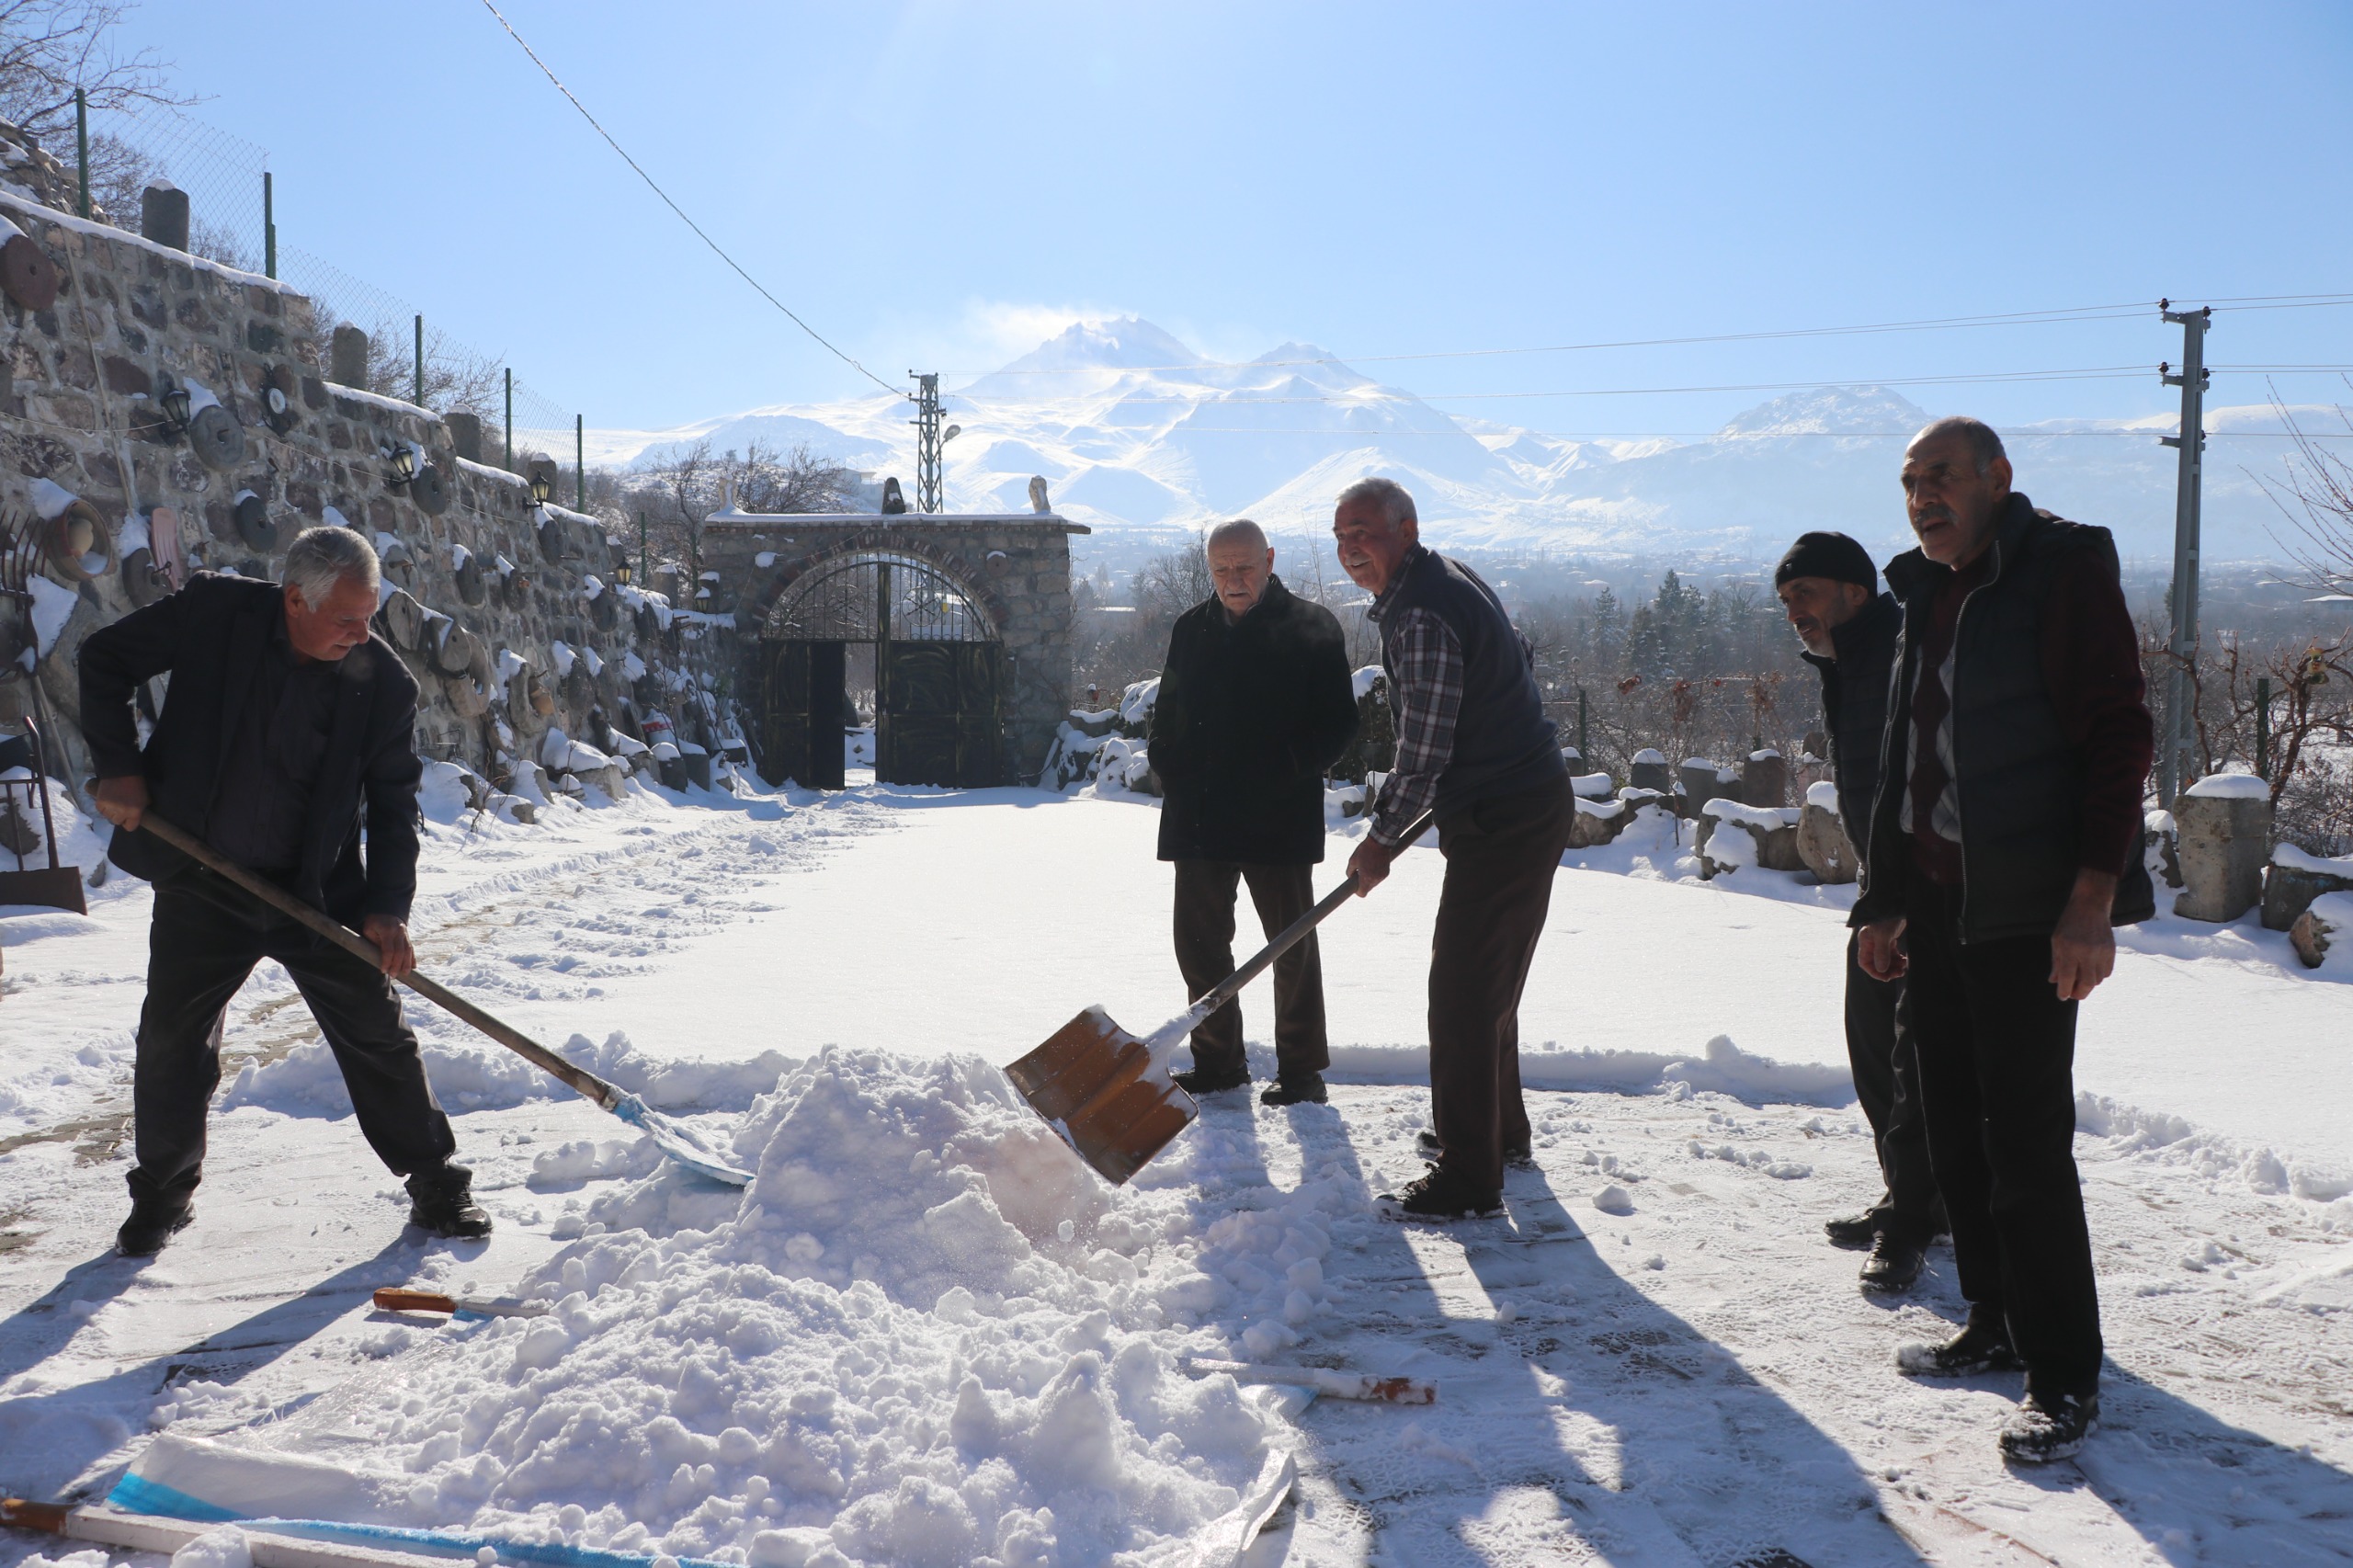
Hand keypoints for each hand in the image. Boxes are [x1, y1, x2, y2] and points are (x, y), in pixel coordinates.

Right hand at [94, 774, 148, 831]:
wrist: (122, 771)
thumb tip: (135, 820)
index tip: (128, 818)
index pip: (130, 827)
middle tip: (121, 807)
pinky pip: (101, 811)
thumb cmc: (136, 785)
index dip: (129, 822)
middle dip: (119, 816)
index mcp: (135, 812)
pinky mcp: (100, 803)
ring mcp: (110, 808)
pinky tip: (108, 799)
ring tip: (114, 801)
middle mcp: (122, 812)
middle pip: (117, 822)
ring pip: (108, 817)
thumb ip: (139, 811)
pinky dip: (104, 807)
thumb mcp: (144, 799)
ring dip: (110, 811)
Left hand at [361, 915, 415, 978]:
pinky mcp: (408, 936)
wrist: (386, 909)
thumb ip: (374, 943)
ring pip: (408, 950)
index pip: (388, 950)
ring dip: (407, 963)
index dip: (386, 962)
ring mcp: (405, 934)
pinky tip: (414, 967)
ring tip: (405, 974)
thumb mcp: (369, 930)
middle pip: (400, 952)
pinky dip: (413, 958)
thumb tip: (380, 958)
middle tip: (394, 975)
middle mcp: (399, 932)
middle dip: (397, 965)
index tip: (383, 970)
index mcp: (387, 931)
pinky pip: (412, 948)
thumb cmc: (374, 922)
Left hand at [1347, 834, 1398, 896]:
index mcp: (1366, 878)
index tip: (1356, 886)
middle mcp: (1375, 880)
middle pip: (1368, 889)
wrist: (1379, 843)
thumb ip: (1349, 872)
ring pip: (1374, 883)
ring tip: (1367, 868)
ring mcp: (1382, 877)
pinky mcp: (1387, 873)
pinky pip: (1379, 878)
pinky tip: (1373, 865)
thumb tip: (1350, 877)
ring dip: (1370, 879)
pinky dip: (1376, 875)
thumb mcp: (1353, 860)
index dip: (1358, 891)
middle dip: (1363, 884)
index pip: (1362, 893)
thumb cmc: (1364, 851)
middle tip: (1360, 874)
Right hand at [1858, 917, 1907, 980]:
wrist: (1897, 903)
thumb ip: (1882, 953)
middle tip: (1900, 973)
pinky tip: (1906, 959)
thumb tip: (1881, 970)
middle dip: (1888, 970)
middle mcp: (1872, 943)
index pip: (1865, 962)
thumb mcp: (1884, 935)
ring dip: (1895, 965)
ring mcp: (1881, 941)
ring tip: (1905, 966)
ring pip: (1886, 959)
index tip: (1886, 977)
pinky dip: (1899, 958)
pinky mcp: (1890, 938)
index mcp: (1866, 942)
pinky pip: (1893, 953)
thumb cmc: (1887, 917)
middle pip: (1877, 963)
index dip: (1874, 972)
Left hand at [2049, 870, 2117, 1001]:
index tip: (2062, 996)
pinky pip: (2107, 972)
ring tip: (2080, 980)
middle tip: (2073, 994)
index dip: (2064, 991)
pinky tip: (2091, 971)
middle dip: (2079, 993)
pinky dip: (2099, 976)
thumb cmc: (2069, 923)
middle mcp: (2087, 953)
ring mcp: (2102, 952)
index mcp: (2070, 949)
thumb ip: (2056, 962)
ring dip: (2088, 984)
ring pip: (2097, 979)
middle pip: (2087, 984)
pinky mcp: (2112, 951)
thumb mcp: (2057, 941)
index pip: (2067, 977)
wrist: (2091, 906)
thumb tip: (2054, 981)